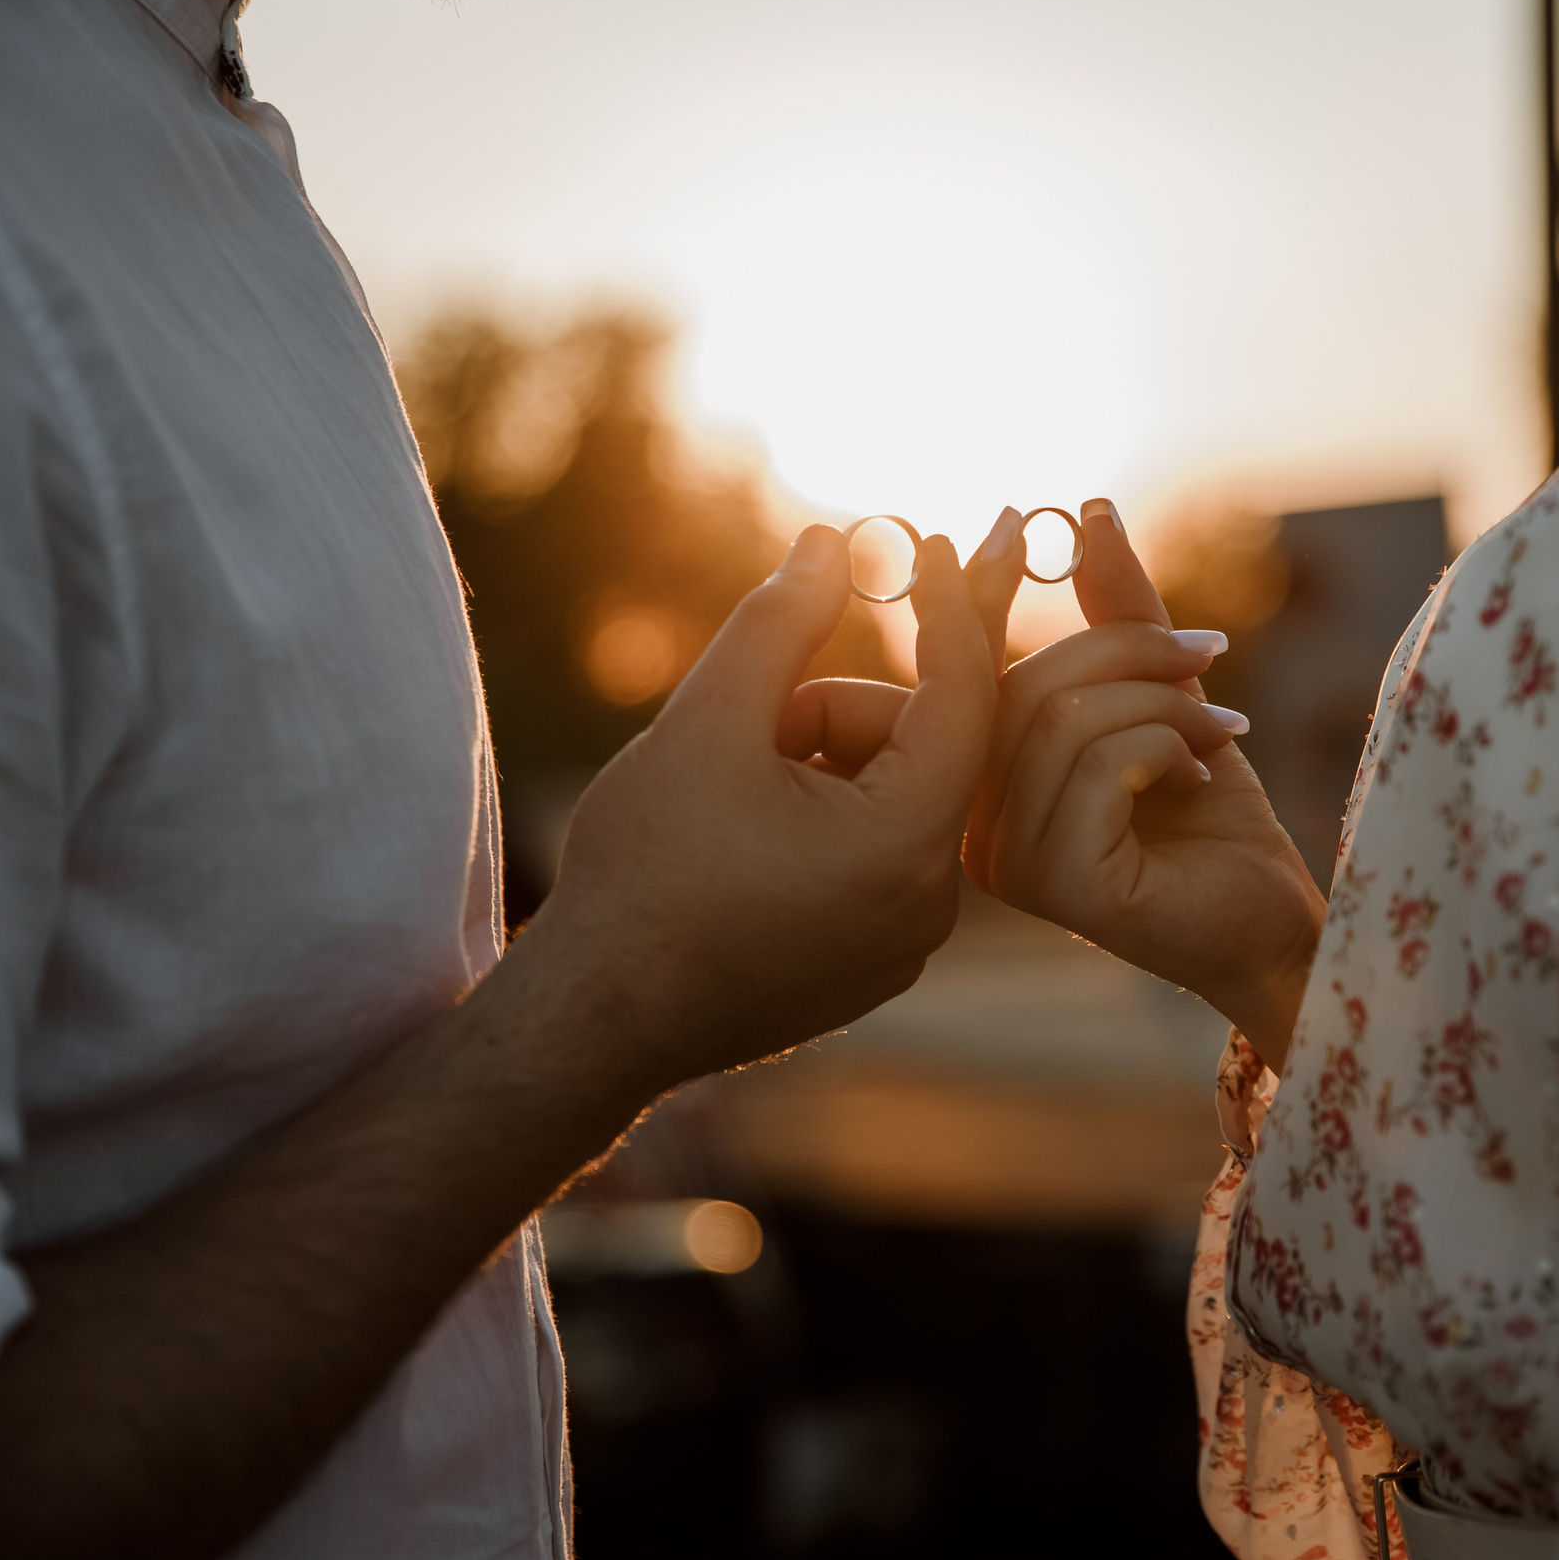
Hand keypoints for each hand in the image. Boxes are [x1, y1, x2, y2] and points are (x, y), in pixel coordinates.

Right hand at [514, 523, 998, 1091]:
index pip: (963, 694)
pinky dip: (822, 824)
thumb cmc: (645, 871)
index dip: (950, 609)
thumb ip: (781, 623)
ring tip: (728, 799)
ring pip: (891, 801)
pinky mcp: (875, 966)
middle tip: (750, 727)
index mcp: (906, 843)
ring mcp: (906, 944)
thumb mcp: (709, 721)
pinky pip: (875, 858)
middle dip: (836, 714)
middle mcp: (931, 902)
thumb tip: (829, 545)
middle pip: (915, 749)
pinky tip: (740, 845)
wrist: (595, 1015)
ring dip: (821, 768)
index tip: (941, 544)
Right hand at [963, 501, 1323, 1068]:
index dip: (982, 594)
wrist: (1270, 922)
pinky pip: (1101, 764)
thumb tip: (1091, 510)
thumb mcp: (1163, 694)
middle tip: (1206, 658)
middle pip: (1024, 686)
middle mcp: (973, 824)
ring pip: (1065, 719)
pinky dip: (1167, 748)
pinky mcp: (1057, 883)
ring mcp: (1006, 862)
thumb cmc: (1212, 820)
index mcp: (981, 780)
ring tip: (1217, 730)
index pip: (968, 672)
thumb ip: (1120, 614)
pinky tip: (1201, 779)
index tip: (1015, 518)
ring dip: (1164, 704)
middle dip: (1130, 650)